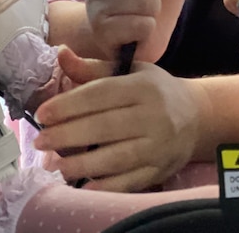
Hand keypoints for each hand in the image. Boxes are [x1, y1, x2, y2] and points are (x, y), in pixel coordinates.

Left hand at [32, 47, 201, 191]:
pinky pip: (130, 181)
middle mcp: (154, 115)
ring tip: (55, 163)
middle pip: (104, 127)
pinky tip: (84, 184)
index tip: (43, 114)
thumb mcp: (131, 72)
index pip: (100, 95)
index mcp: (143, 87)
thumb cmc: (155, 91)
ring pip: (115, 157)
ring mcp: (159, 145)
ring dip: (81, 163)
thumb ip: (93, 68)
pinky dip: (106, 185)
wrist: (197, 116)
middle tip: (40, 140)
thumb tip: (61, 53)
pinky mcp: (161, 168)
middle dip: (67, 135)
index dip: (68, 104)